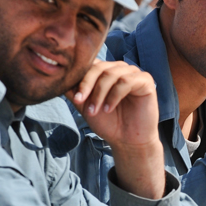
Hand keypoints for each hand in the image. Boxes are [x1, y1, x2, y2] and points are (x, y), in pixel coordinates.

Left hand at [68, 60, 163, 198]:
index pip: (90, 65)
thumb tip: (59, 79)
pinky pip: (126, 81)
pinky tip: (109, 109)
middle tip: (80, 102)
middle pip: (99, 67)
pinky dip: (114, 95)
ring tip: (96, 110)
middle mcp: (120, 69)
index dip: (80, 78)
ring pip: (111, 74)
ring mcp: (133, 73)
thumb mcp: (86, 106)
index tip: (75, 98)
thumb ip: (75, 92)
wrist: (127, 141)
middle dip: (87, 85)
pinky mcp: (145, 81)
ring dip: (100, 93)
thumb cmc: (109, 123)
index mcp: (106, 72)